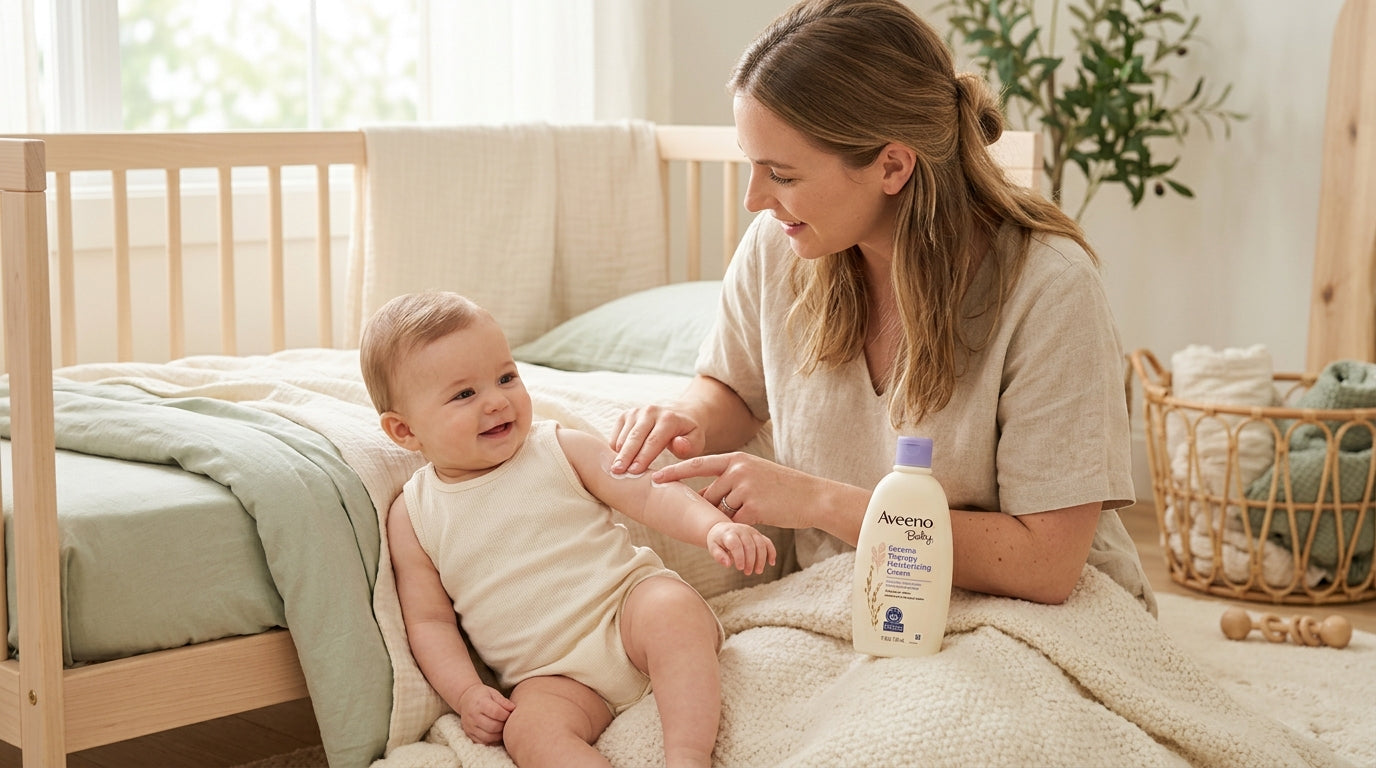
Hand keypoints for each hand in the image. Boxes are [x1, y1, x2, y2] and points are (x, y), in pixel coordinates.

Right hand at [457, 683, 514, 744]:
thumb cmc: (482, 695)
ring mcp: (470, 727)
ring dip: (499, 734)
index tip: (510, 713)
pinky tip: (496, 733)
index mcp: (480, 703)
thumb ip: (503, 701)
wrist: (465, 699)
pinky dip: (493, 740)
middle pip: (493, 726)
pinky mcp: (469, 734)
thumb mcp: (493, 693)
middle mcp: (473, 716)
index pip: (496, 712)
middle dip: (504, 725)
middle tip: (507, 721)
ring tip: (503, 727)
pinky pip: (483, 742)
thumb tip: (513, 709)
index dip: (506, 714)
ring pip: (488, 737)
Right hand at [610, 404, 706, 476]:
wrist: (682, 413)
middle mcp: (650, 412)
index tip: (634, 471)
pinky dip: (615, 448)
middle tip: (616, 472)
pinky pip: (616, 434)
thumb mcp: (696, 441)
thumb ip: (689, 445)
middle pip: (634, 437)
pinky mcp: (626, 415)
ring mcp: (636, 412)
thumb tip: (679, 444)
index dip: (643, 457)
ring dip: (619, 454)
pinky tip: (618, 461)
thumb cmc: (688, 433)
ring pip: (623, 436)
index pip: (653, 440)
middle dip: (625, 456)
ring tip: (615, 470)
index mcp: (669, 419)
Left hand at [658, 452, 838, 531]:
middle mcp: (737, 469)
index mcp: (735, 458)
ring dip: (732, 517)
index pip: (696, 464)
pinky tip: (762, 516)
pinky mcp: (752, 507)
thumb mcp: (753, 474)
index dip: (673, 472)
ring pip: (720, 510)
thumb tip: (702, 496)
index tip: (653, 477)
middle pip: (708, 494)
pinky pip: (734, 522)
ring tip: (758, 508)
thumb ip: (728, 480)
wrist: (812, 496)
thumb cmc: (781, 488)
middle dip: (714, 507)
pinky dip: (742, 525)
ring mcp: (744, 488)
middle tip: (738, 509)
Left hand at [707, 520, 777, 573]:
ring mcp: (751, 531)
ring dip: (761, 559)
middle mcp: (742, 530)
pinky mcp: (758, 534)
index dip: (739, 557)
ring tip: (758, 571)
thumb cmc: (717, 541)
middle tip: (747, 572)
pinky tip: (771, 563)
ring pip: (761, 544)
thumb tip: (728, 564)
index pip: (736, 544)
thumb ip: (718, 556)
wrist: (722, 529)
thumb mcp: (713, 547)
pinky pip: (767, 542)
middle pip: (750, 545)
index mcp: (729, 533)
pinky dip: (771, 552)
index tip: (740, 568)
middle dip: (750, 560)